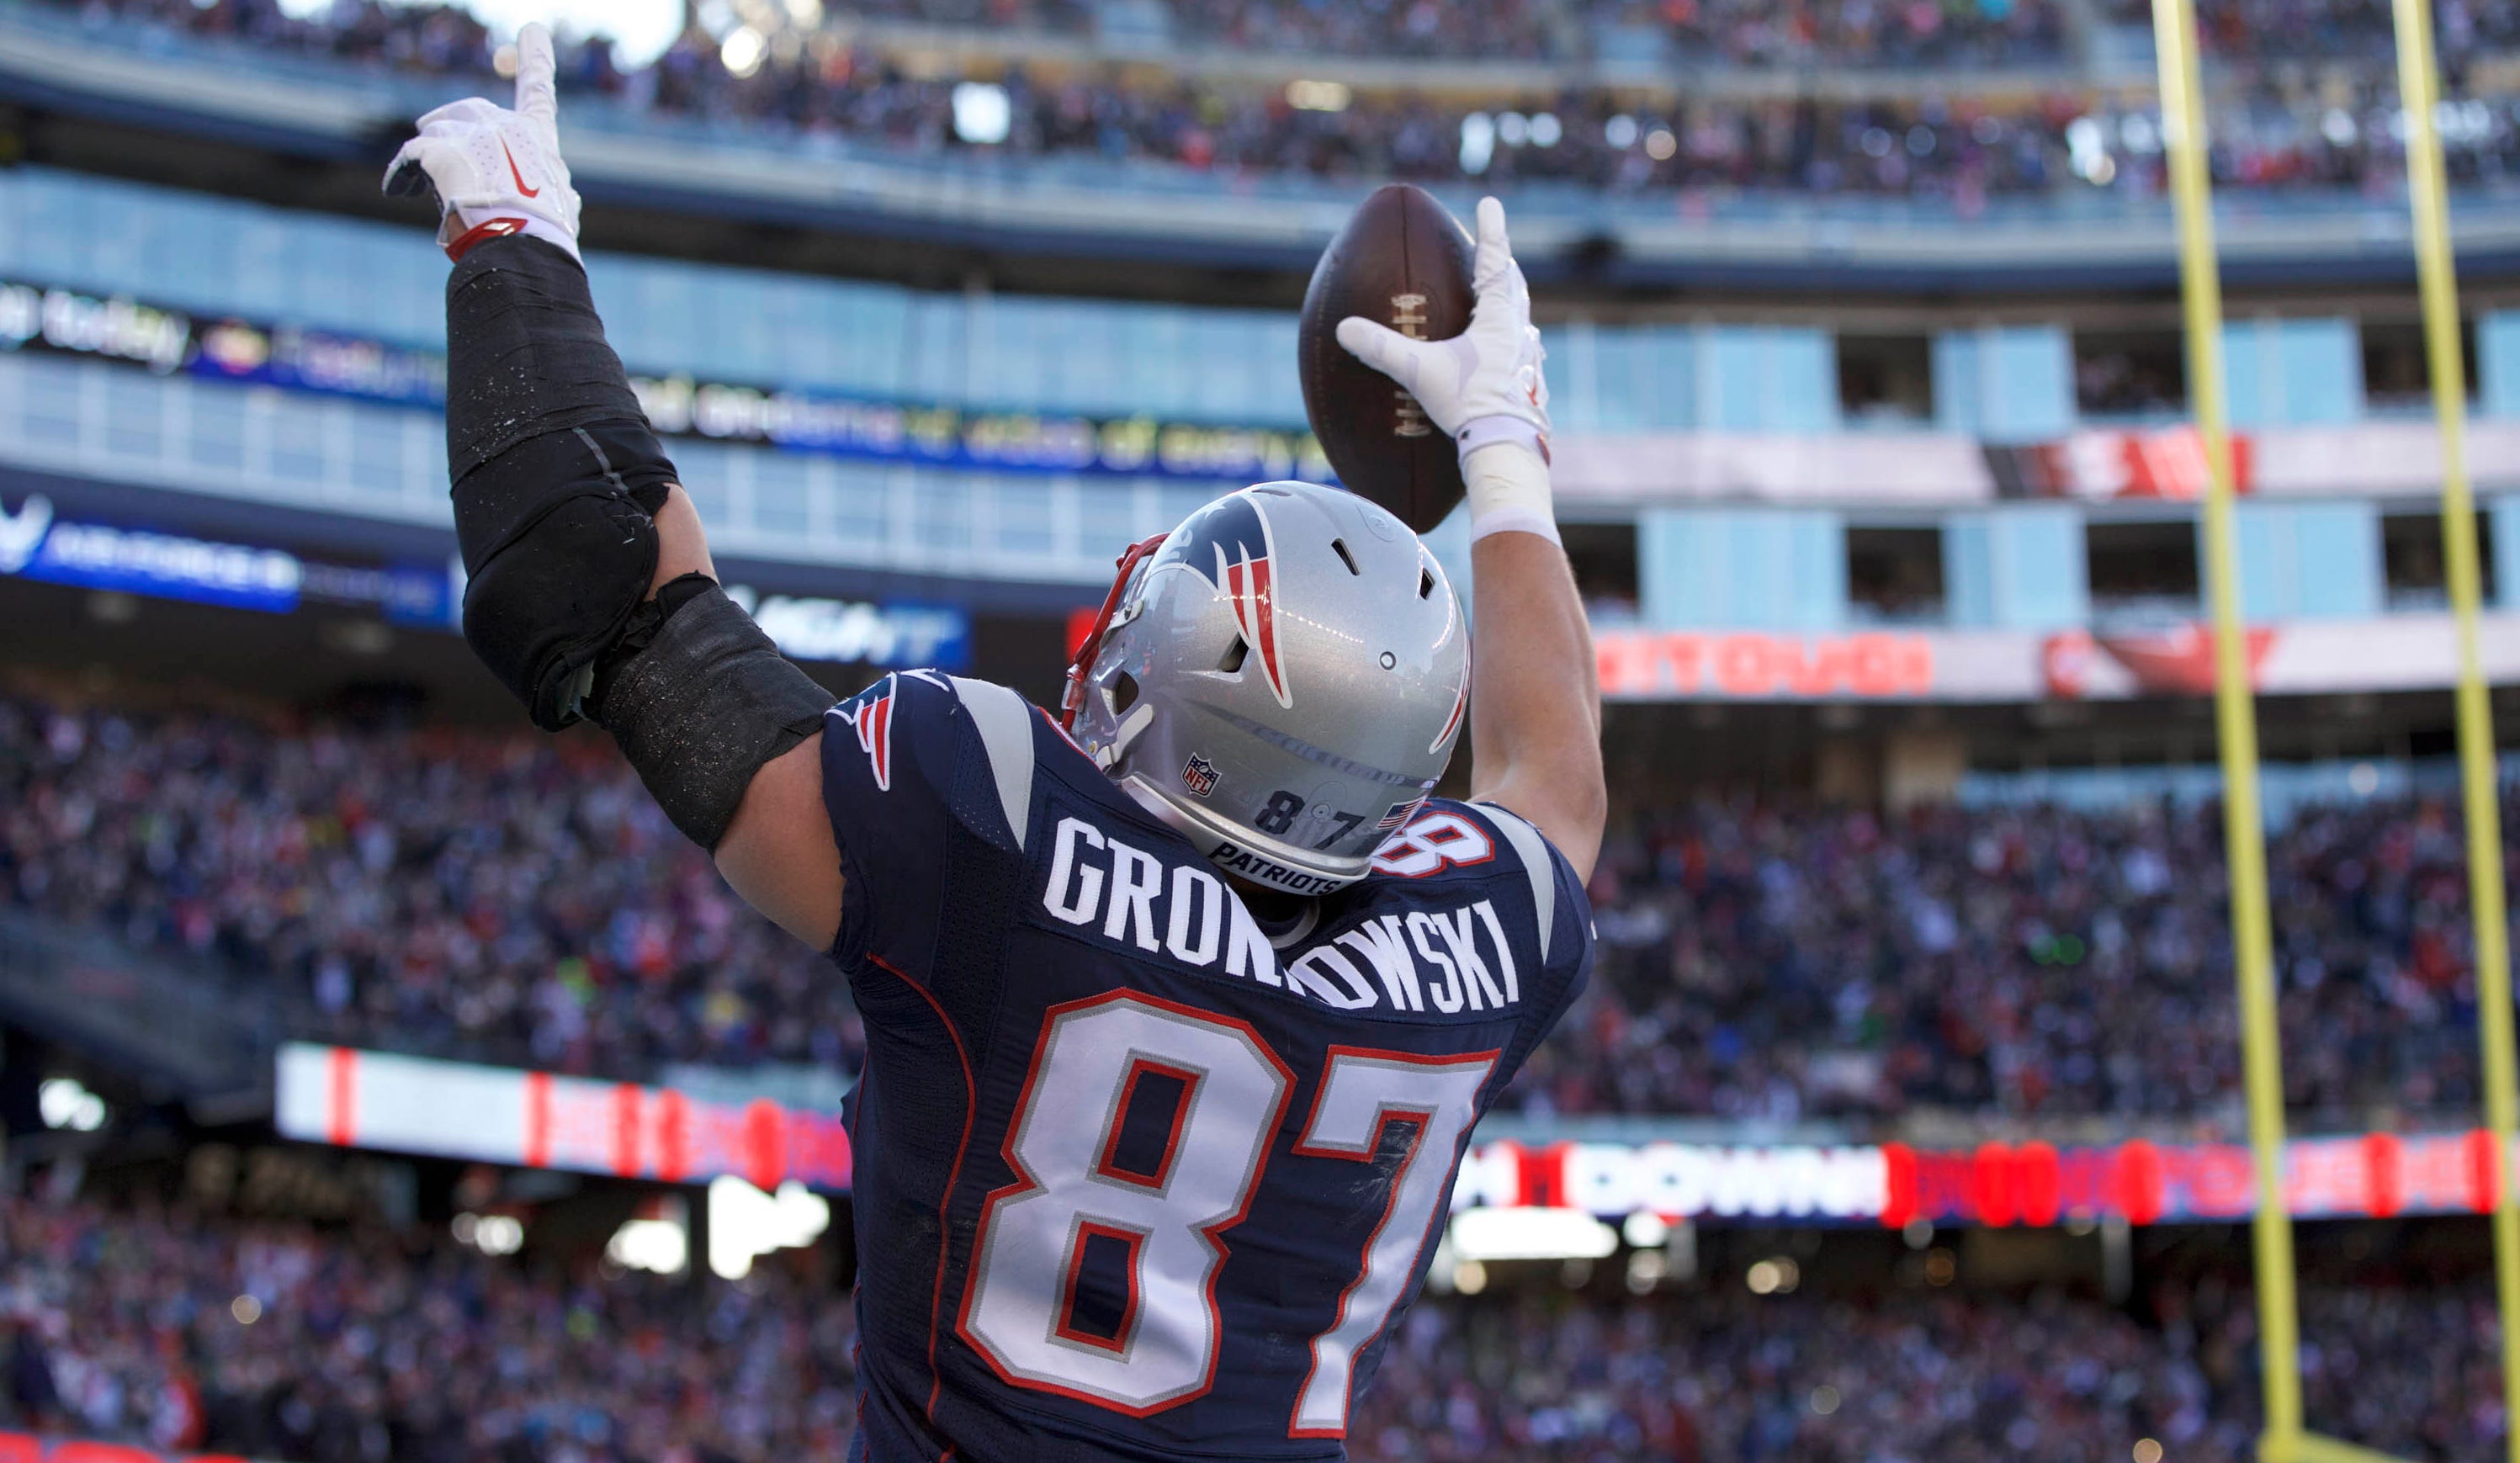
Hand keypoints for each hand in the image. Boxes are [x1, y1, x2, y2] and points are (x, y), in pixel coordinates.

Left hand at [383, 22, 581, 261]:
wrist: (520, 245)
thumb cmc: (543, 235)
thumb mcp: (558, 205)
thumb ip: (549, 186)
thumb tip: (554, 191)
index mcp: (537, 138)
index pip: (538, 89)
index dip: (536, 57)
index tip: (532, 30)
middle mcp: (505, 125)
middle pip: (471, 111)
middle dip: (455, 129)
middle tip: (443, 160)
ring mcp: (471, 134)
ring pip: (438, 128)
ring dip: (429, 151)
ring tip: (420, 184)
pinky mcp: (439, 150)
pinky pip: (410, 155)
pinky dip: (402, 173)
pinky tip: (397, 188)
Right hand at [1335, 196, 1549, 465]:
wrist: (1506, 449)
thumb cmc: (1469, 405)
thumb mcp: (1421, 373)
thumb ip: (1383, 349)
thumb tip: (1343, 329)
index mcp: (1499, 319)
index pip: (1494, 263)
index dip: (1491, 232)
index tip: (1490, 204)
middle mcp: (1519, 333)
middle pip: (1512, 287)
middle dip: (1500, 265)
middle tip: (1492, 248)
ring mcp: (1527, 360)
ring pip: (1518, 320)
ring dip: (1506, 303)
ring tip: (1491, 301)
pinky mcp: (1527, 386)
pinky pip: (1517, 351)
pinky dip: (1504, 341)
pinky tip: (1494, 356)